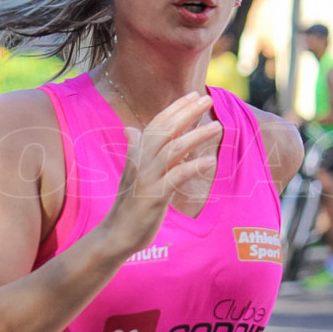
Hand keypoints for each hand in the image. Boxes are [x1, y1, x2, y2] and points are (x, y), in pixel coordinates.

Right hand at [101, 92, 221, 255]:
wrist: (115, 235)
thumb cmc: (127, 205)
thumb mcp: (131, 174)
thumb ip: (135, 151)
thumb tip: (131, 130)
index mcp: (136, 155)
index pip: (156, 124)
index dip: (175, 109)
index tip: (194, 95)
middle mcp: (140, 162)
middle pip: (164, 131)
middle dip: (186, 113)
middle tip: (206, 99)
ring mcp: (146, 179)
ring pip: (172, 150)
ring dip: (195, 136)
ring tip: (217, 127)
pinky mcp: (154, 197)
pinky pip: (175, 177)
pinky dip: (193, 167)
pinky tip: (210, 160)